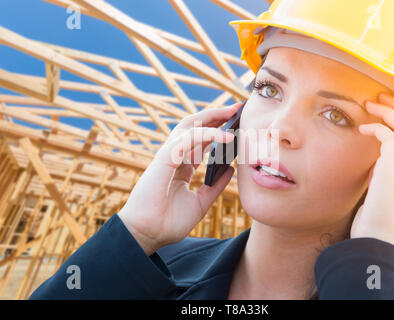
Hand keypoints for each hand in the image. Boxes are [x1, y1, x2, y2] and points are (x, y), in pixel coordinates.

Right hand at [118, 102, 243, 254]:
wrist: (148, 236)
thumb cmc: (168, 222)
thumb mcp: (200, 203)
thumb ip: (215, 187)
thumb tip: (230, 170)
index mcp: (181, 166)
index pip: (200, 140)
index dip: (217, 129)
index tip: (236, 123)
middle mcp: (174, 157)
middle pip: (194, 127)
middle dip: (215, 115)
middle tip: (236, 108)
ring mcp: (167, 156)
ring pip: (189, 127)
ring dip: (211, 116)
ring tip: (232, 111)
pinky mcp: (163, 159)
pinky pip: (186, 140)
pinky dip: (206, 134)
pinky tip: (225, 136)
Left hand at [350, 92, 393, 250]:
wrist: (377, 241)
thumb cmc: (376, 219)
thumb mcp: (385, 191)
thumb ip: (384, 173)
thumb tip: (375, 160)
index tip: (389, 106)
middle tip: (379, 96)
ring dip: (387, 112)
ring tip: (369, 105)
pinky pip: (390, 138)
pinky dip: (376, 129)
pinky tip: (362, 130)